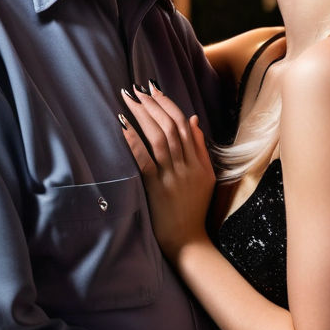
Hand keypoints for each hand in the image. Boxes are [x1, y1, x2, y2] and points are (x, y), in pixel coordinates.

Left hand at [119, 84, 215, 256]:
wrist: (188, 240)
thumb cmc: (194, 208)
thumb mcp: (205, 176)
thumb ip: (199, 148)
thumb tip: (193, 119)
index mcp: (198, 162)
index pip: (184, 125)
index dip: (168, 104)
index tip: (153, 89)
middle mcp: (187, 166)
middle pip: (171, 127)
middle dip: (153, 105)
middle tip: (137, 90)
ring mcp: (173, 177)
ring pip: (160, 139)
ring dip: (143, 117)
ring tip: (130, 101)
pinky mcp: (157, 188)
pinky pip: (146, 160)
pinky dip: (135, 141)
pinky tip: (124, 127)